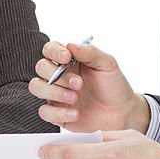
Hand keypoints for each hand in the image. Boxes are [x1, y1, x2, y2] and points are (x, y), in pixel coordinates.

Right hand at [28, 41, 150, 132]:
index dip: (53, 51)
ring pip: (36, 87)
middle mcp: (59, 76)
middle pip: (40, 67)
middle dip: (57, 75)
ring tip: (74, 97)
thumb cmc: (114, 86)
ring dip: (53, 91)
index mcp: (69, 60)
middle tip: (78, 83)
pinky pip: (44, 112)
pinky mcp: (57, 113)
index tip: (66, 57)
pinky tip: (76, 113)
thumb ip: (89, 52)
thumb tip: (70, 45)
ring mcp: (56, 94)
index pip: (50, 49)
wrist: (123, 113)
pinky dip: (58, 113)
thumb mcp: (107, 64)